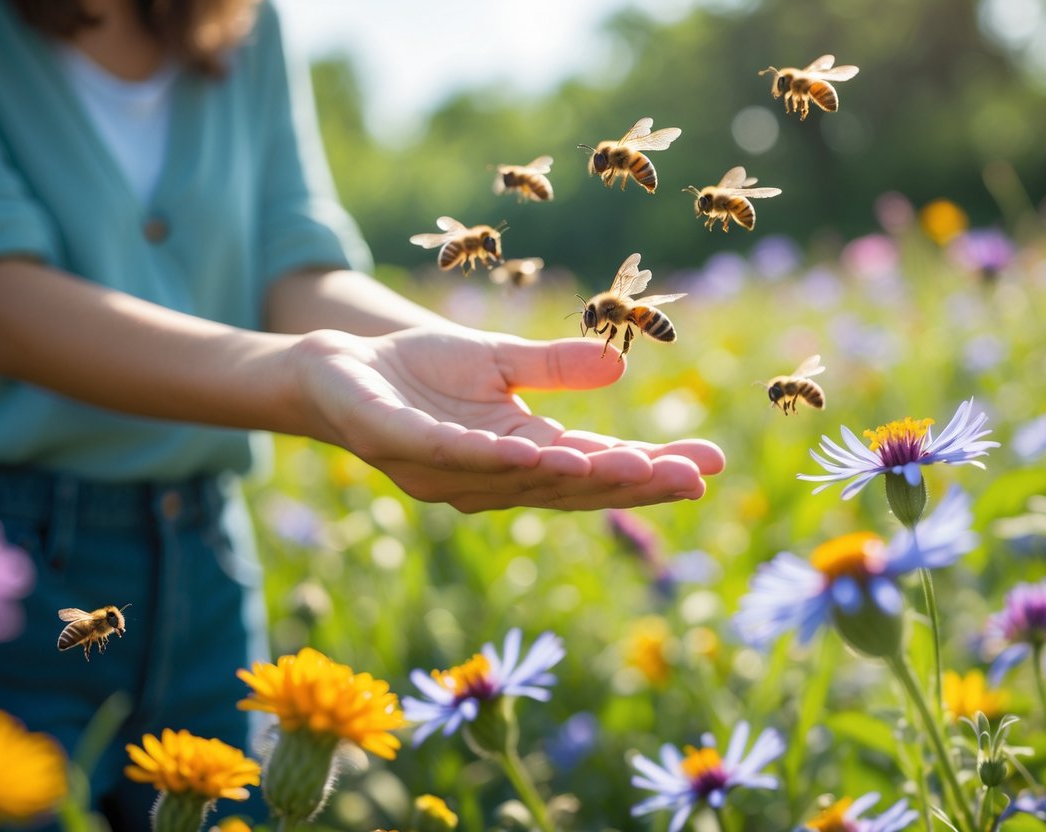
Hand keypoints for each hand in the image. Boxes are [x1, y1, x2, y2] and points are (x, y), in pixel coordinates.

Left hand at [288, 327, 725, 511]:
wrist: (336, 371)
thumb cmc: (419, 373)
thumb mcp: (499, 362)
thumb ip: (556, 369)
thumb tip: (621, 369)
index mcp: (520, 456)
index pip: (598, 470)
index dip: (652, 471)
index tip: (710, 465)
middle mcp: (491, 479)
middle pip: (574, 487)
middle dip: (636, 483)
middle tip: (696, 478)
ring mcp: (448, 472)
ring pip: (526, 479)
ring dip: (583, 477)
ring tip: (641, 468)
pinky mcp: (403, 446)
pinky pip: (460, 457)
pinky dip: (502, 459)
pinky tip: (545, 454)